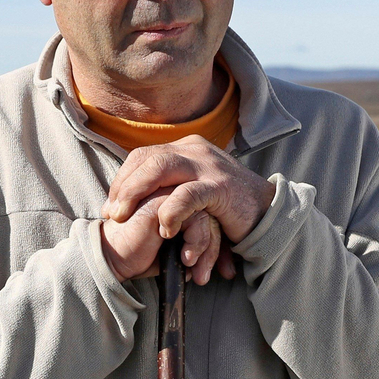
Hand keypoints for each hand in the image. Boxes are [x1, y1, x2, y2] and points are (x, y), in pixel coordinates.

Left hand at [102, 136, 274, 275]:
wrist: (267, 212)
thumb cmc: (226, 206)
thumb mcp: (195, 188)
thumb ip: (172, 185)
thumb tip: (136, 195)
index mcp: (186, 148)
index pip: (143, 155)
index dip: (122, 179)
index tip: (111, 206)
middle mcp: (195, 151)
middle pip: (146, 159)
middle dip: (123, 187)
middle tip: (112, 214)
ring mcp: (208, 166)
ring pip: (160, 168)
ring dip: (136, 193)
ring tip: (125, 217)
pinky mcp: (221, 187)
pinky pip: (187, 195)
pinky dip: (170, 212)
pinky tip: (163, 229)